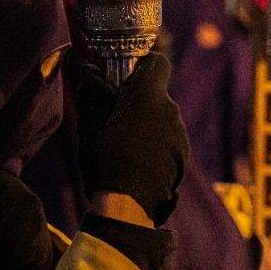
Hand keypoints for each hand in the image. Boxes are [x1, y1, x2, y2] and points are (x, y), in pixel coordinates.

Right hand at [75, 52, 188, 225]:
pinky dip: (155, 145)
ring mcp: (180, 134)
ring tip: (124, 147)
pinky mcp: (183, 156)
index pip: (157, 63)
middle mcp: (170, 110)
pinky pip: (168, 140)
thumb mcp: (89, 126)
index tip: (124, 79)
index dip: (142, 66)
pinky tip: (137, 163)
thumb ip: (91, 93)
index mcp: (146, 96)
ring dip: (146, 125)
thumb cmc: (105, 160)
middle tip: (114, 117)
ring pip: (162, 118)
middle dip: (138, 101)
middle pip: (156, 94)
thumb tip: (87, 69)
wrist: (128, 206)